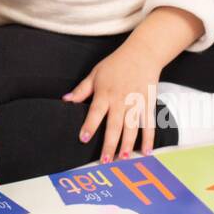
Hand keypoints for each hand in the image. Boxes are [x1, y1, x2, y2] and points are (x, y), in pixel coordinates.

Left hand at [63, 39, 166, 162]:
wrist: (142, 53)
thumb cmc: (116, 64)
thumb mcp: (95, 74)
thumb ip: (81, 90)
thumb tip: (65, 100)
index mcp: (105, 93)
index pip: (95, 111)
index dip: (89, 125)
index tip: (83, 139)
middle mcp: (120, 99)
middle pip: (114, 124)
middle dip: (110, 143)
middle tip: (106, 160)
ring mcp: (136, 102)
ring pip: (132, 126)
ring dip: (128, 143)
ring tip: (123, 158)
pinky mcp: (148, 103)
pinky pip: (149, 123)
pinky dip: (149, 138)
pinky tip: (146, 151)